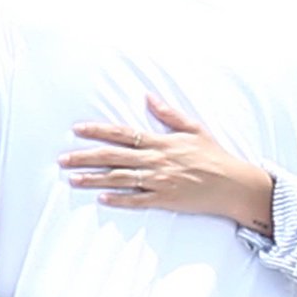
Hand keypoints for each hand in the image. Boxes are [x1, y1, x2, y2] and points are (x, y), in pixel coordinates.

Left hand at [59, 94, 273, 230]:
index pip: (122, 133)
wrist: (233, 184)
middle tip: (62, 159)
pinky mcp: (164, 199)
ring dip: (93, 179)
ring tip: (72, 179)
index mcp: (160, 141)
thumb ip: (168, 114)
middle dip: (85, 157)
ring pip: (119, 179)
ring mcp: (159, 181)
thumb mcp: (194, 129)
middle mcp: (156, 160)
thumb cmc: (215, 156)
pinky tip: (101, 198)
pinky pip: (137, 200)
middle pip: (113, 157)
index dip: (98, 131)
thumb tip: (147, 96)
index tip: (77, 130)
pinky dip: (118, 199)